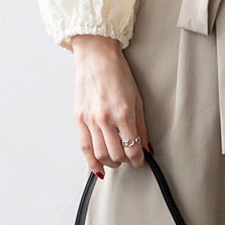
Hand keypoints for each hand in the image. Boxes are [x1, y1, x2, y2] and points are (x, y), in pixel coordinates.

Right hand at [69, 34, 150, 174]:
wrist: (96, 57)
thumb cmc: (117, 73)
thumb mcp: (137, 99)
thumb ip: (141, 126)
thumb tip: (146, 146)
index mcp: (123, 113)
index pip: (132, 148)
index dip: (138, 160)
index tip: (140, 160)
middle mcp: (105, 119)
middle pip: (115, 155)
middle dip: (125, 161)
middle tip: (129, 158)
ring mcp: (90, 119)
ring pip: (99, 154)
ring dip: (110, 162)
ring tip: (116, 159)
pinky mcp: (78, 118)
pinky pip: (84, 147)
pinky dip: (91, 161)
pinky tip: (97, 167)